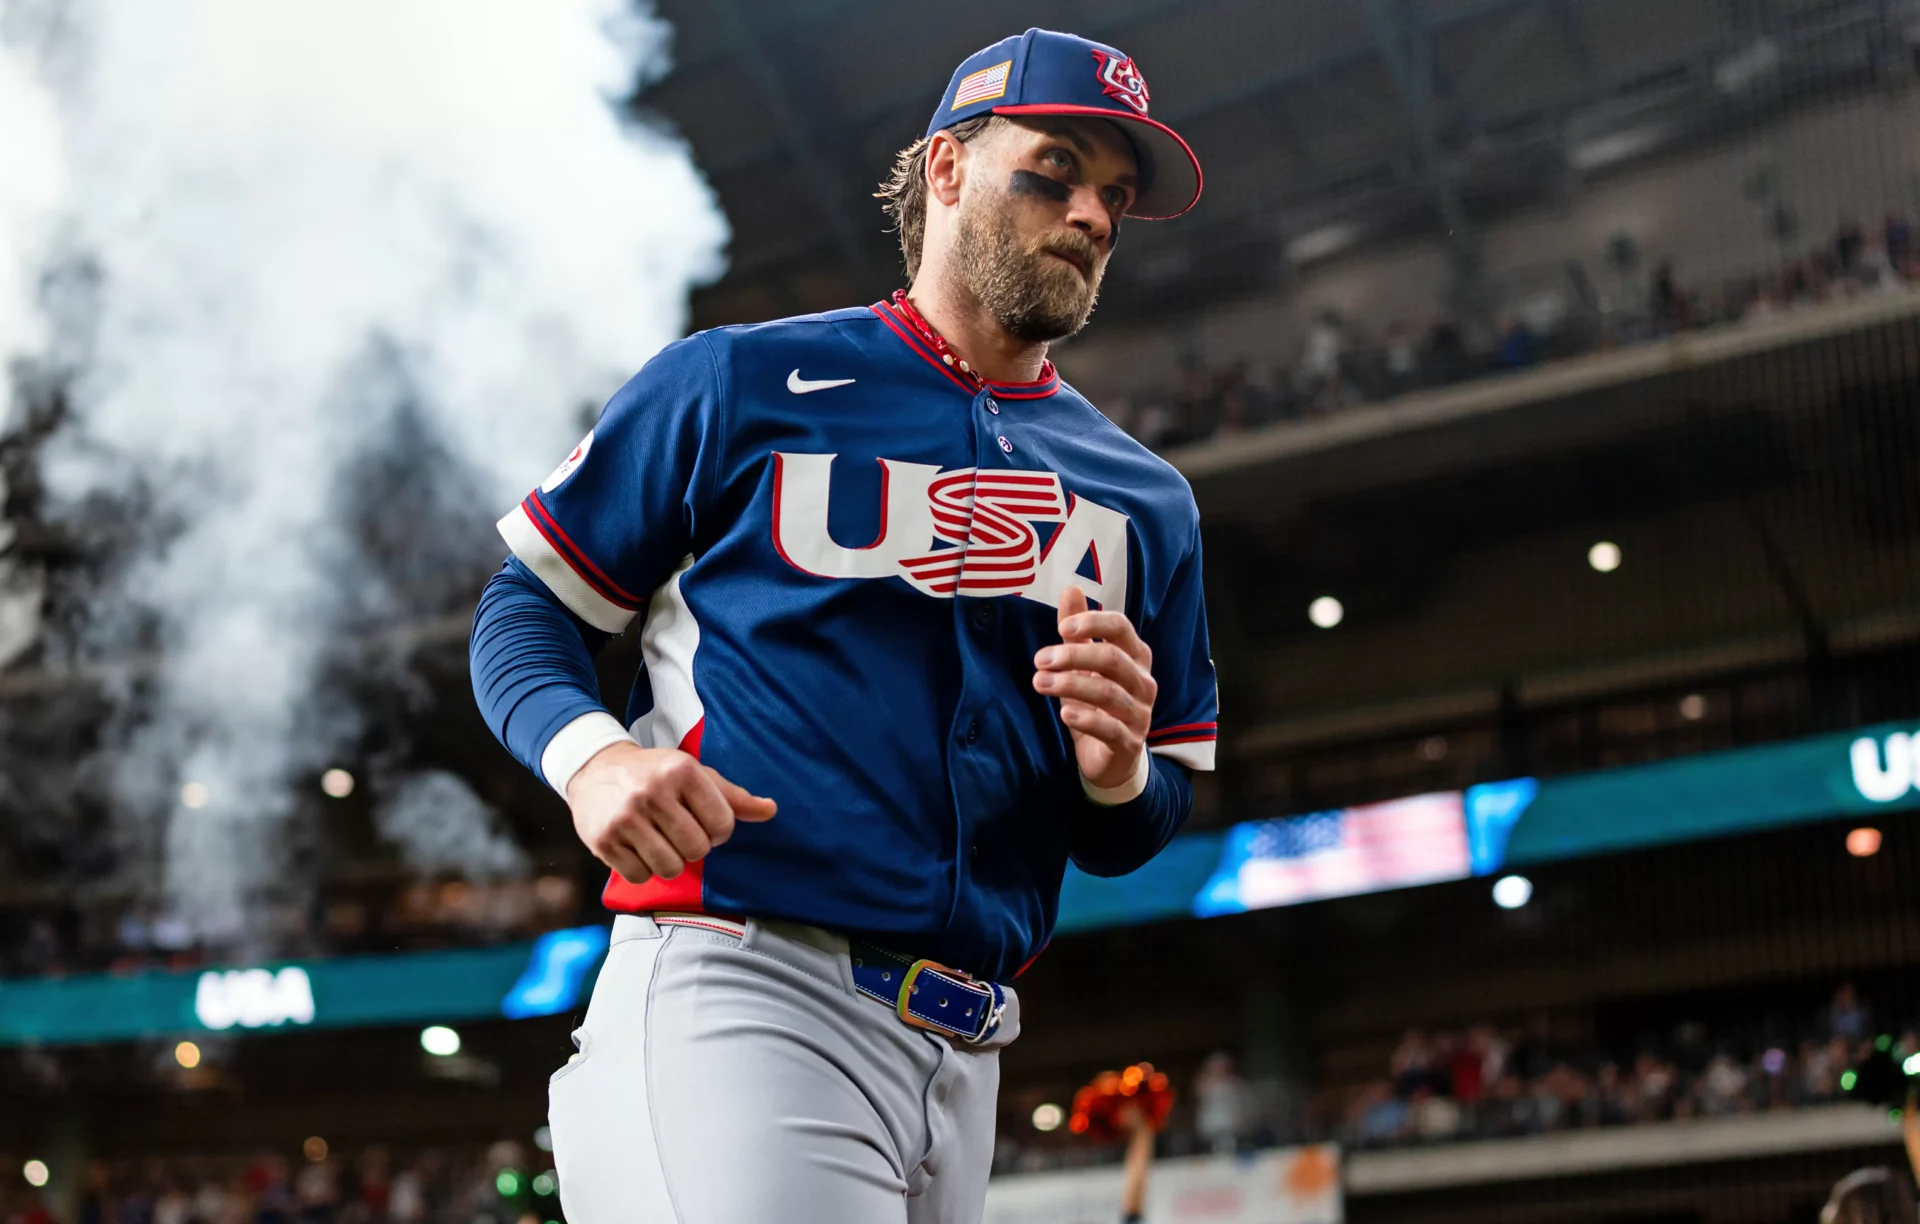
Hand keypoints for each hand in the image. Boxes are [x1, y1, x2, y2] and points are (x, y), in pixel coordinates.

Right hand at [565, 741, 775, 883]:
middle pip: (697, 849)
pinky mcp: (603, 839)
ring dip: (670, 862)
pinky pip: (640, 876)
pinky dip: (644, 869)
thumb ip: (733, 797)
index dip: (718, 830)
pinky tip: (637, 848)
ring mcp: (625, 817)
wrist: (595, 770)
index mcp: (681, 770)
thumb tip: (771, 810)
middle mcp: (652, 791)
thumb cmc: (655, 775)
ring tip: (659, 841)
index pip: (722, 824)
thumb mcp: (694, 775)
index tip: (702, 821)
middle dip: (693, 847)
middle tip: (678, 832)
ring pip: (670, 868)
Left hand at [1032, 585, 1156, 789]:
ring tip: (1040, 683)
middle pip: (1113, 659)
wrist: (1111, 758)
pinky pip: (1110, 728)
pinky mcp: (1129, 743)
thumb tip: (1071, 588)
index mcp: (1135, 657)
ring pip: (1109, 693)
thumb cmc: (1097, 703)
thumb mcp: (1084, 665)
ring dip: (1071, 685)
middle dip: (1073, 656)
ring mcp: (1140, 714)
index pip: (1121, 629)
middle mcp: (1143, 682)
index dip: (1093, 623)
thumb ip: (1078, 629)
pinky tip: (1065, 714)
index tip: (1062, 627)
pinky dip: (1087, 719)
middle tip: (1040, 659)